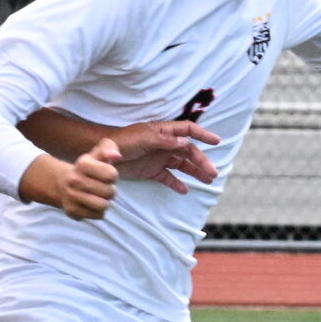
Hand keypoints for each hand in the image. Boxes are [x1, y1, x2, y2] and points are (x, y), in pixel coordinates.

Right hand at [56, 138, 122, 220]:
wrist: (61, 184)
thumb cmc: (87, 168)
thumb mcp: (97, 154)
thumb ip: (108, 148)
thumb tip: (116, 156)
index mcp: (82, 164)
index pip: (111, 174)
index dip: (112, 176)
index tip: (106, 174)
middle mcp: (74, 180)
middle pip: (109, 192)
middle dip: (110, 190)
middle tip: (102, 187)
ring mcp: (72, 197)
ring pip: (103, 206)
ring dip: (105, 202)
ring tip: (98, 196)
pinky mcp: (72, 211)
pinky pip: (98, 216)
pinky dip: (98, 211)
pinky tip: (91, 204)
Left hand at [104, 119, 221, 195]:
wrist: (104, 157)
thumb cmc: (122, 142)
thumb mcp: (143, 138)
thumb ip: (163, 140)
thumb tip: (185, 142)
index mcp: (163, 132)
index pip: (188, 130)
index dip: (203, 135)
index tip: (216, 142)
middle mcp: (165, 145)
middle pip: (189, 152)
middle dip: (202, 162)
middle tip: (212, 174)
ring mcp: (159, 158)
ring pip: (182, 165)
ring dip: (195, 172)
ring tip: (207, 181)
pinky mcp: (152, 171)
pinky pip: (168, 177)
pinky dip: (176, 184)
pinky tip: (184, 190)